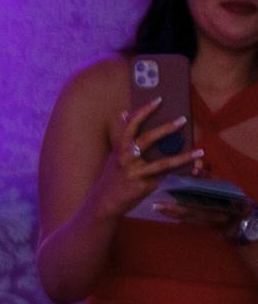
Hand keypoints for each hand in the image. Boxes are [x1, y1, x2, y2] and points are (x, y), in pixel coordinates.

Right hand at [88, 98, 201, 219]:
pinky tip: (195, 170)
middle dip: (166, 129)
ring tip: (200, 151)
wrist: (103, 203)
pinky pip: (166, 178)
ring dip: (183, 157)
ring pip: (162, 164)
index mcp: (120, 149)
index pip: (130, 126)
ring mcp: (134, 174)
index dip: (143, 112)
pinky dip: (181, 175)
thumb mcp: (114, 156)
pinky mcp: (142, 187)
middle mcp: (125, 160)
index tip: (159, 100)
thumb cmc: (112, 178)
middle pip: (146, 140)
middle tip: (183, 119)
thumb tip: (124, 113)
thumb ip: (123, 137)